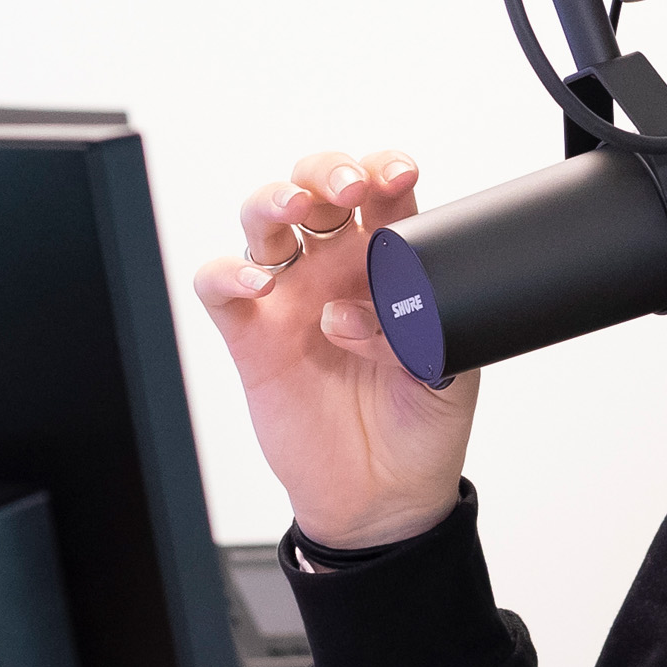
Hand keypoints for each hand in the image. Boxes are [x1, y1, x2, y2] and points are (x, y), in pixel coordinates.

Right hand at [188, 148, 476, 551]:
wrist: (385, 497)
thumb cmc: (420, 426)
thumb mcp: (446, 373)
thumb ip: (414, 333)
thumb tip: (360, 313)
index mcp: (389, 266)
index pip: (383, 196)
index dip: (386, 171)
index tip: (402, 174)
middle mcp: (335, 271)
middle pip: (315, 189)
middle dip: (327, 170)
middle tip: (351, 187)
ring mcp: (290, 299)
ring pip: (263, 220)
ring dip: (274, 199)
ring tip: (297, 208)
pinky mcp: (251, 336)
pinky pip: (220, 287)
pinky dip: (228, 272)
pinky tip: (257, 281)